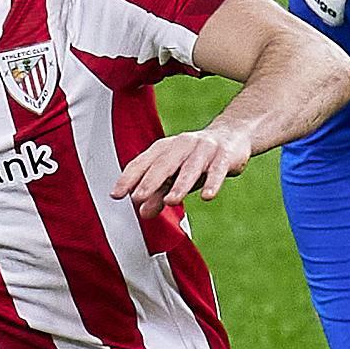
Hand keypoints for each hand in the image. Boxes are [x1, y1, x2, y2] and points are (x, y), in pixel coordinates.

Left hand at [110, 124, 253, 216]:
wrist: (233, 137)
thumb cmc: (198, 158)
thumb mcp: (177, 176)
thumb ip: (159, 193)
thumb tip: (142, 212)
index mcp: (166, 148)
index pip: (144, 162)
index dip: (129, 178)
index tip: (116, 194)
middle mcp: (182, 145)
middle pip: (164, 163)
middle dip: (150, 180)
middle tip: (138, 196)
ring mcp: (204, 149)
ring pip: (190, 168)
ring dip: (180, 185)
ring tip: (171, 201)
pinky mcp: (225, 155)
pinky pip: (217, 170)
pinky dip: (212, 183)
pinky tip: (207, 196)